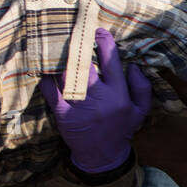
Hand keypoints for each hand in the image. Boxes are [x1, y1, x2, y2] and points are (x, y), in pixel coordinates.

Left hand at [38, 28, 150, 173]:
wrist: (102, 156)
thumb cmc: (121, 128)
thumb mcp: (140, 110)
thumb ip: (141, 87)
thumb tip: (134, 65)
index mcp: (119, 96)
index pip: (112, 64)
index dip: (105, 44)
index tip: (98, 31)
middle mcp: (99, 99)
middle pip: (86, 66)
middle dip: (79, 47)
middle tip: (73, 33)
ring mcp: (79, 106)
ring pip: (67, 76)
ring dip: (61, 60)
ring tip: (57, 46)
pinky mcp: (62, 113)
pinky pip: (51, 91)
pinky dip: (47, 79)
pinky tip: (45, 68)